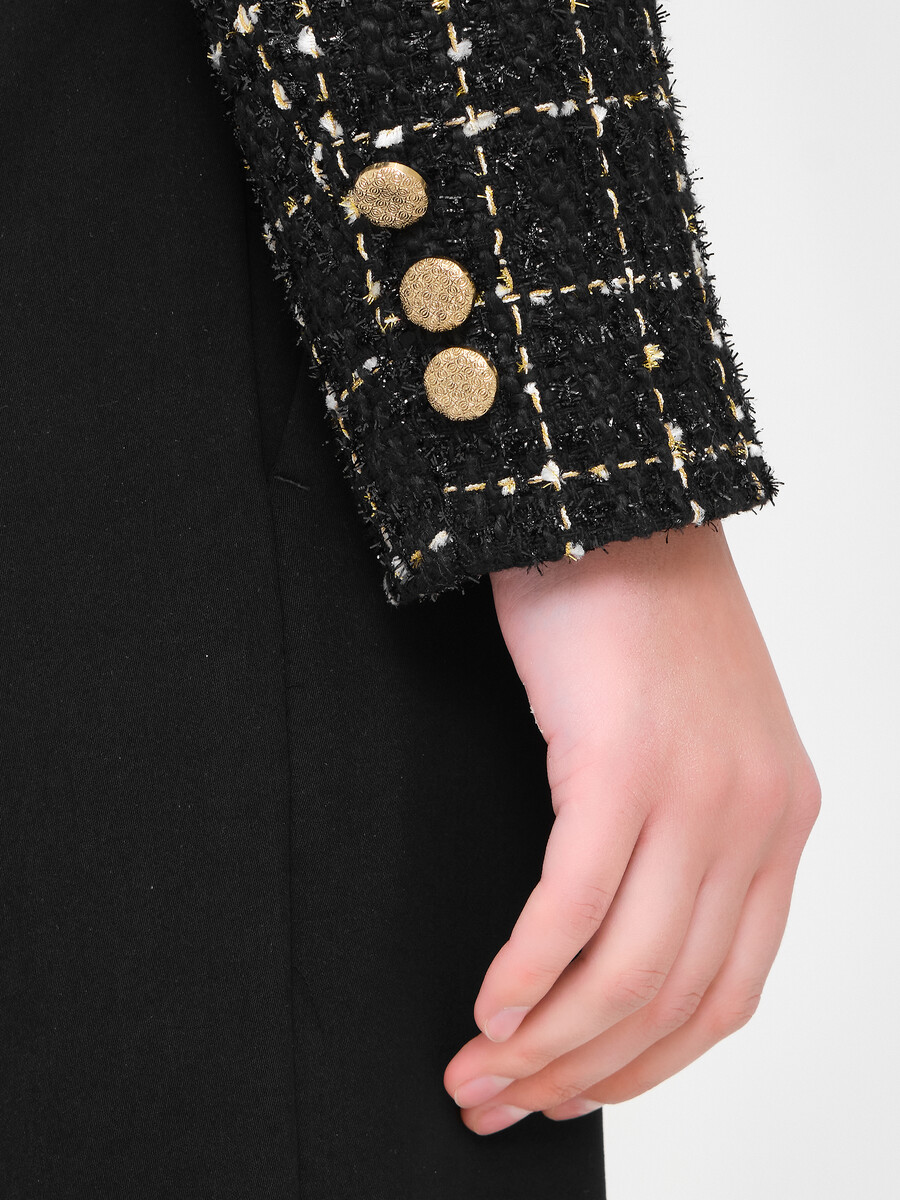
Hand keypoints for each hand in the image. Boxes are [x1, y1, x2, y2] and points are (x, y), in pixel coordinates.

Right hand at [443, 523, 820, 1134]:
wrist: (624, 501)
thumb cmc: (641, 617)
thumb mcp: (695, 738)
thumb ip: (684, 840)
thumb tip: (611, 947)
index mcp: (782, 824)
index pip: (726, 996)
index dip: (644, 1069)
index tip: (572, 1096)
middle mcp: (757, 821)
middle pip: (671, 1000)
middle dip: (579, 1075)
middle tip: (497, 1106)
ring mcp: (697, 794)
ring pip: (624, 970)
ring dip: (544, 1042)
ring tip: (476, 1073)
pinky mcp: (624, 763)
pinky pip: (574, 904)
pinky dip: (527, 970)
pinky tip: (487, 1003)